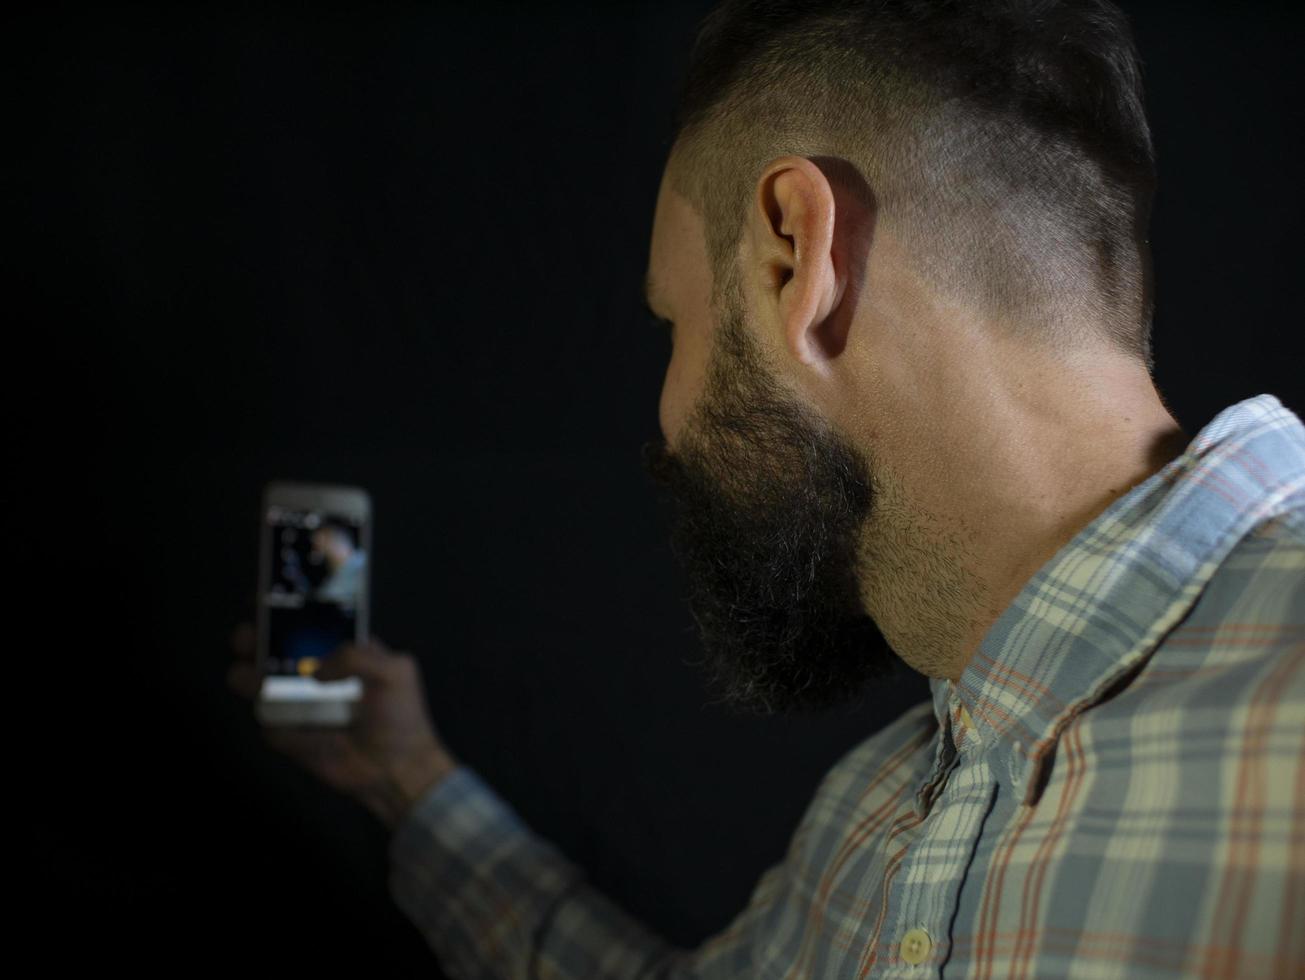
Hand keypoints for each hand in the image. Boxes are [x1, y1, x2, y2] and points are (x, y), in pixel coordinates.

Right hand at [227, 623, 458, 831]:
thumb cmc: (400, 715)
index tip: (266, 599)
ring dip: (246, 675)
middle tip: (249, 638)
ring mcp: (296, 702)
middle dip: (253, 637)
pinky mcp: (288, 733)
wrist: (396, 768)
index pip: (305, 621)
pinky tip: (295, 726)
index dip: (284, 608)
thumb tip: (315, 671)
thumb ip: (357, 657)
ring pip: (257, 681)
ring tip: (252, 677)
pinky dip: (275, 723)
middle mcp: (312, 671)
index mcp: (339, 649)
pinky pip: (269, 723)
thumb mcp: (395, 672)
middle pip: (271, 646)